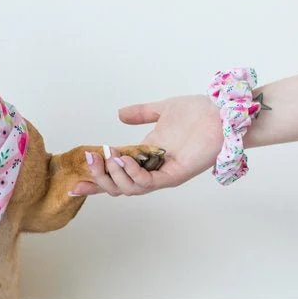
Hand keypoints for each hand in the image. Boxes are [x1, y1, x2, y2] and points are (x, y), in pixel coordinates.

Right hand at [73, 95, 222, 195]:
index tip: (74, 184)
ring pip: (131, 188)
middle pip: (118, 187)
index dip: (95, 181)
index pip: (116, 174)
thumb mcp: (162, 110)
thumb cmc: (199, 112)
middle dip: (99, 177)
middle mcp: (153, 170)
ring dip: (114, 174)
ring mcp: (164, 175)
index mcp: (146, 158)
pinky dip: (134, 174)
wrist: (224, 112)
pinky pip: (150, 182)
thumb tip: (119, 114)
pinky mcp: (177, 174)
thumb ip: (141, 113)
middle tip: (90, 159)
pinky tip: (124, 159)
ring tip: (106, 157)